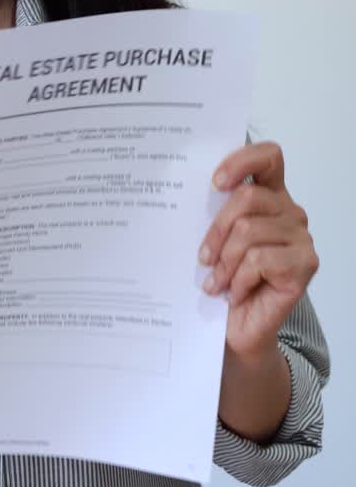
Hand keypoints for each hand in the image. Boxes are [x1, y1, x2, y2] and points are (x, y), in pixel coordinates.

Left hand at [199, 141, 318, 361]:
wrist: (235, 330)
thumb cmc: (222, 281)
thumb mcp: (213, 239)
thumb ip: (212, 211)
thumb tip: (181, 187)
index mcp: (269, 196)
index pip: (268, 157)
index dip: (242, 160)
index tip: (215, 182)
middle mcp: (289, 212)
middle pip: (248, 197)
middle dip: (217, 229)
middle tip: (202, 258)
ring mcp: (301, 238)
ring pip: (249, 231)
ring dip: (224, 261)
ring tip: (216, 282)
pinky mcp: (304, 265)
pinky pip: (259, 260)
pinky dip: (239, 279)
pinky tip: (234, 293)